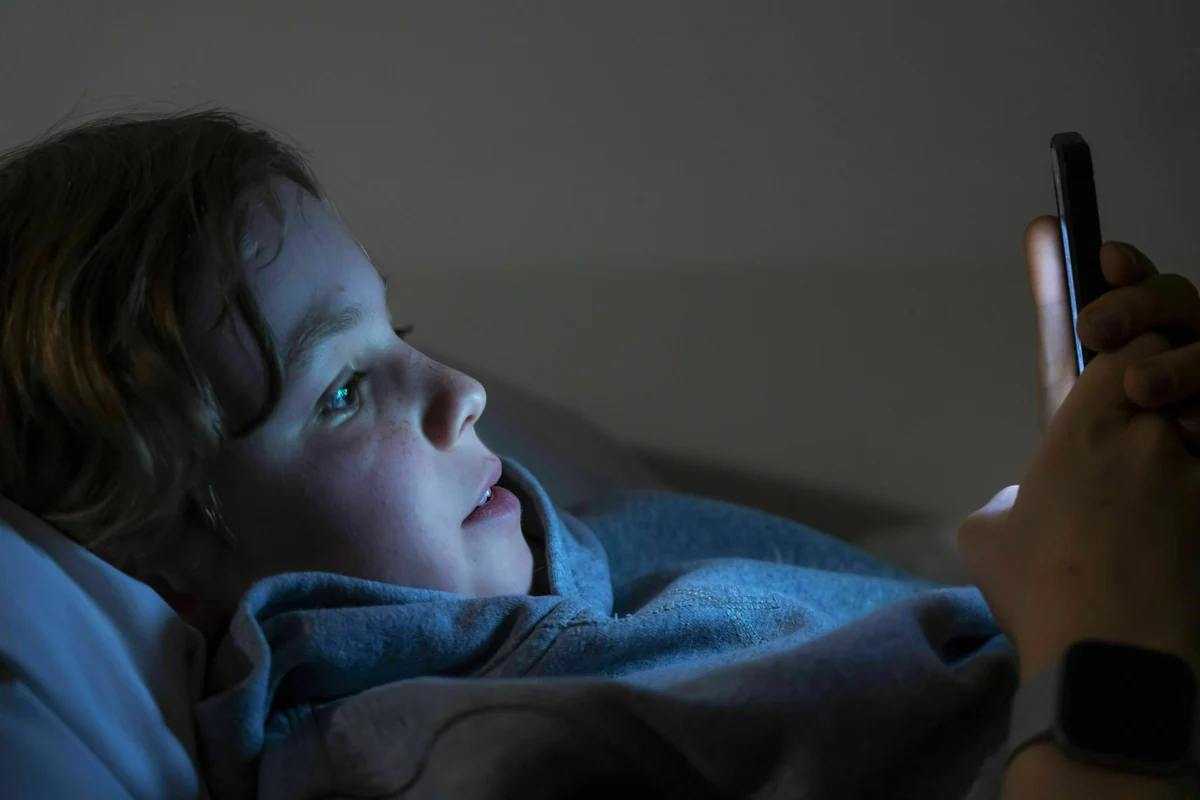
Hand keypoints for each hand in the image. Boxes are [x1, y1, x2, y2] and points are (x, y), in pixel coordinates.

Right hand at [959, 329, 1199, 678]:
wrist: (1112, 661)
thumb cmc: (1039, 592)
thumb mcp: (987, 538)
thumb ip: (1007, 501)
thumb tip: (1022, 504)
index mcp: (1085, 429)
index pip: (1133, 347)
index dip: (1133, 355)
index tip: (1125, 378)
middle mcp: (1152, 439)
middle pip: (1180, 377)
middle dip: (1170, 392)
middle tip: (1150, 426)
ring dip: (1191, 444)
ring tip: (1166, 483)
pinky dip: (1196, 496)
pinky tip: (1179, 526)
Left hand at [1025, 216, 1199, 441]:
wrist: (1103, 495)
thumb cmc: (1092, 421)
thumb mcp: (1068, 365)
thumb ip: (1058, 300)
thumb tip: (1043, 224)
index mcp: (1149, 322)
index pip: (1147, 279)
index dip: (1132, 266)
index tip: (1107, 259)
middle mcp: (1188, 340)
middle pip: (1181, 300)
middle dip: (1140, 306)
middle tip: (1096, 329)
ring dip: (1181, 364)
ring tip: (1138, 386)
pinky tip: (1186, 428)